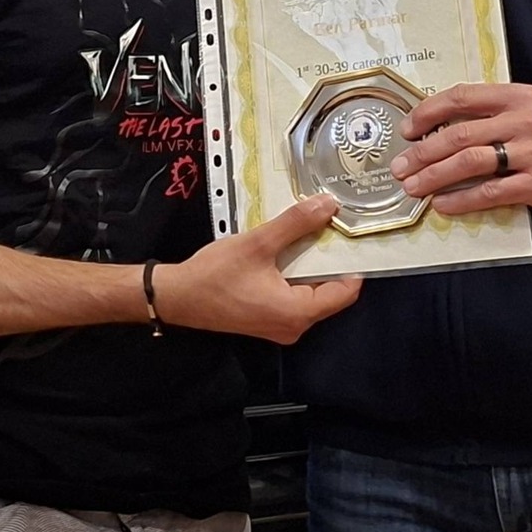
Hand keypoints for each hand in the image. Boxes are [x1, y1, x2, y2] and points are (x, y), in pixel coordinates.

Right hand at [157, 194, 362, 344]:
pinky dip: (296, 275)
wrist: (177, 297)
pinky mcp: (269, 321)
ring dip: (312, 266)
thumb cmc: (215, 275)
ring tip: (310, 235)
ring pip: (312, 294)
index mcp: (297, 313)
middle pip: (330, 293)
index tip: (350, 235)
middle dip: (332, 261)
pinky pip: (295, 297)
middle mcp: (295, 326)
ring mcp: (281, 327)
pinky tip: (288, 252)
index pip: (346, 292)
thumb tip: (328, 205)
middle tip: (331, 228)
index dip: (353, 263)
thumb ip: (296, 224)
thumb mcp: (258, 243)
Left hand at [390, 83, 531, 227]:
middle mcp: (526, 119)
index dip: (428, 112)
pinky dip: (460, 199)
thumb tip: (431, 131)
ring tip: (414, 187)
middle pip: (460, 133)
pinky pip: (489, 191)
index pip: (463, 96)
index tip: (406, 130)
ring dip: (434, 176)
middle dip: (423, 152)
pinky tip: (442, 205)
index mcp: (518, 96)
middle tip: (401, 167)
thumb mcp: (524, 119)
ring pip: (470, 162)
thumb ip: (487, 118)